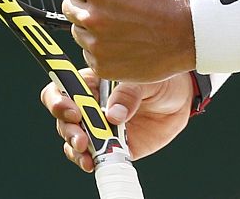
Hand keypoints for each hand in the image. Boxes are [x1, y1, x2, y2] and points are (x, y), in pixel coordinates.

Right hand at [40, 69, 194, 171]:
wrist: (179, 99)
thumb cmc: (158, 79)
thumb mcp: (145, 78)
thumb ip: (128, 93)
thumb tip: (113, 115)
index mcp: (92, 82)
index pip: (63, 87)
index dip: (59, 99)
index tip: (72, 110)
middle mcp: (90, 105)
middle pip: (63, 117)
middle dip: (67, 128)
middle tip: (81, 137)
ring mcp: (99, 127)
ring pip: (73, 139)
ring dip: (74, 148)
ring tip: (87, 152)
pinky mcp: (111, 146)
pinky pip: (92, 155)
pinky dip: (89, 160)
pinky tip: (93, 162)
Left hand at [62, 0, 195, 82]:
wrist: (184, 32)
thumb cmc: (160, 0)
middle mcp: (91, 16)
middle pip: (70, 9)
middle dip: (84, 7)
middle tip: (106, 10)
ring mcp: (95, 43)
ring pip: (79, 33)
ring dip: (92, 29)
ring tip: (119, 28)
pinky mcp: (102, 65)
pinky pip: (90, 54)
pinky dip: (102, 50)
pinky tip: (123, 44)